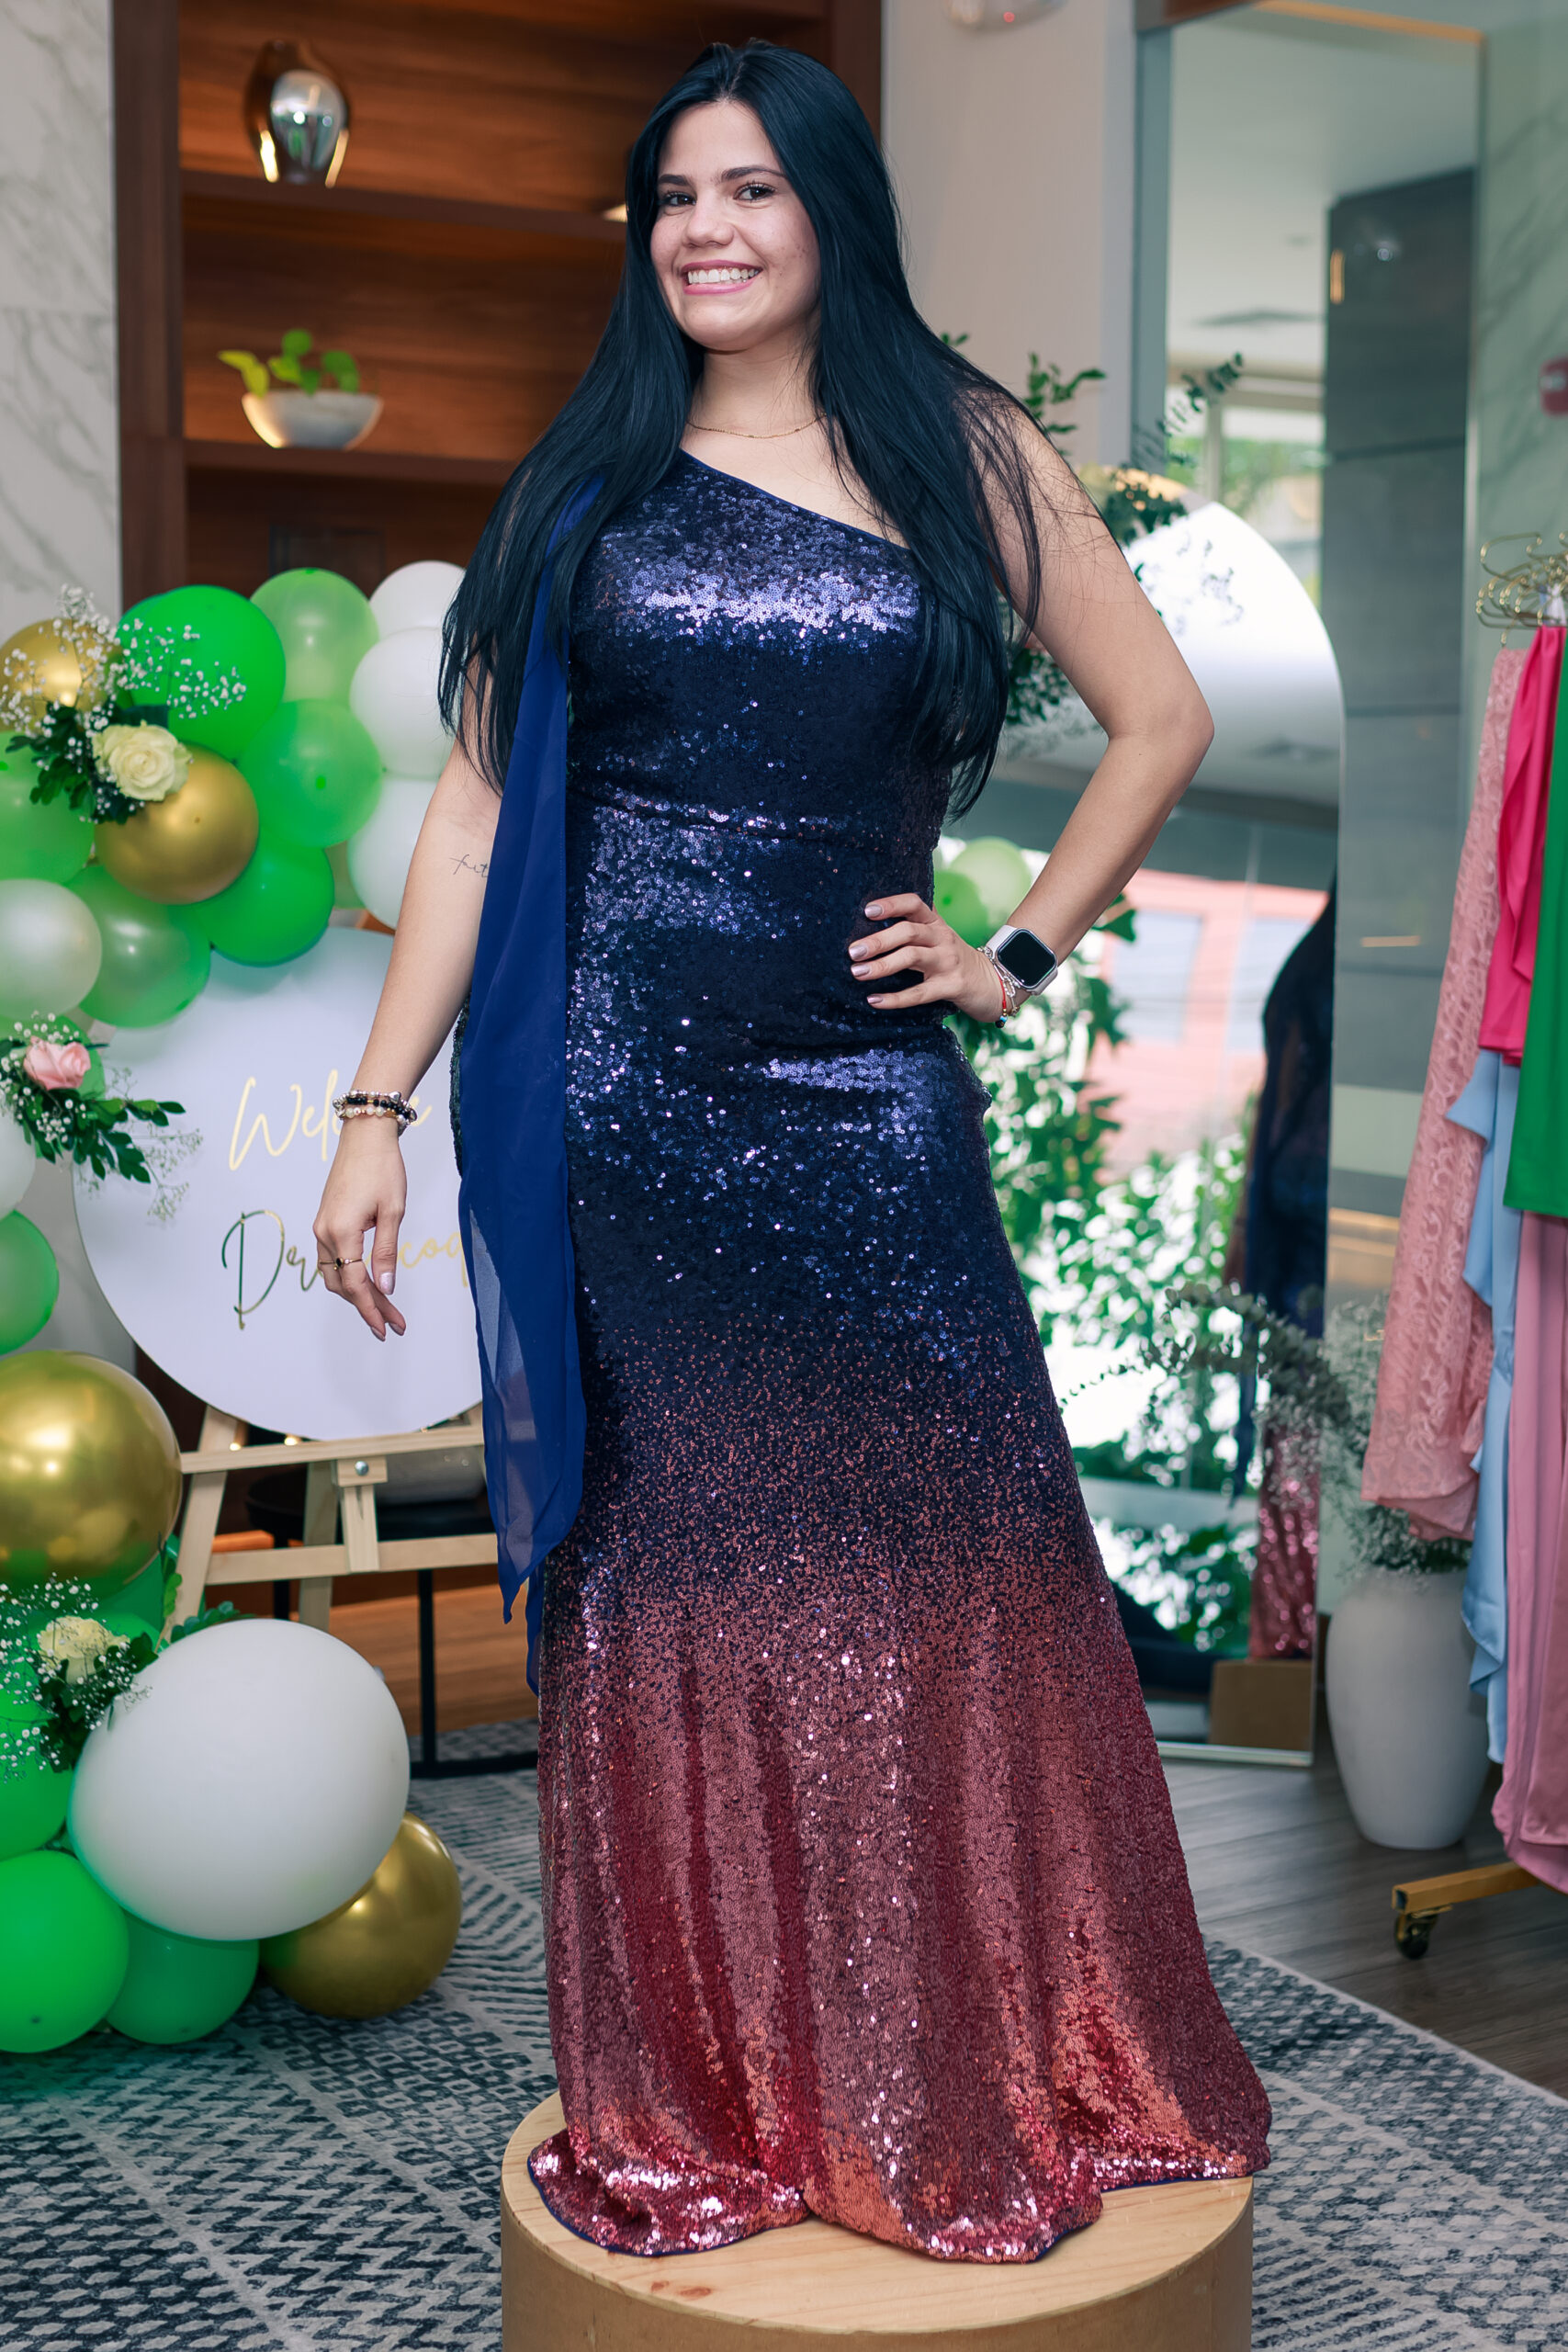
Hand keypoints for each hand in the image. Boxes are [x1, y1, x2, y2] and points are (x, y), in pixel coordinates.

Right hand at [312, 1119, 408, 1341]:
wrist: (365, 1136)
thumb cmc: (383, 1168)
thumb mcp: (393, 1212)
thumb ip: (386, 1252)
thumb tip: (385, 1288)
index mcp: (341, 1231)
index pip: (355, 1284)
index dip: (371, 1310)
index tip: (387, 1329)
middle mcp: (324, 1232)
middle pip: (342, 1284)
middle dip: (367, 1307)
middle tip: (395, 1324)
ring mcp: (321, 1227)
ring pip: (334, 1274)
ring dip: (357, 1294)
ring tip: (385, 1309)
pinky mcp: (325, 1221)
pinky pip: (332, 1259)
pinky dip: (349, 1276)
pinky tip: (368, 1283)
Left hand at [848, 894, 1004, 1020]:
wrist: (991, 983)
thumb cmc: (953, 959)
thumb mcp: (937, 937)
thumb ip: (913, 928)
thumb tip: (870, 925)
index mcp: (936, 923)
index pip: (914, 904)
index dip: (891, 904)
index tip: (867, 911)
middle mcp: (942, 938)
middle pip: (908, 931)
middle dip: (878, 940)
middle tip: (853, 952)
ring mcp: (948, 962)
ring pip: (912, 957)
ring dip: (882, 965)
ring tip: (858, 972)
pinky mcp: (951, 987)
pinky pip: (919, 993)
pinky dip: (895, 999)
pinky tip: (875, 1000)